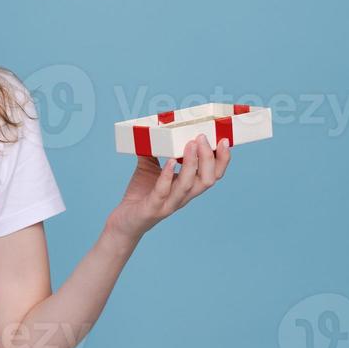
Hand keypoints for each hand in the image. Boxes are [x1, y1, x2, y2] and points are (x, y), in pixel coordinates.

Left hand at [107, 134, 230, 242]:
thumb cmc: (140, 194)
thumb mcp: (149, 167)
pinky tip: (170, 162)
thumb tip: (153, 127)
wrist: (124, 220)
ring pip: (189, 186)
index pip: (214, 175)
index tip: (224, 140)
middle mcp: (183, 197)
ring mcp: (169, 204)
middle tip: (202, 137)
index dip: (222, 160)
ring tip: (191, 144)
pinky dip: (168, 175)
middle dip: (209, 158)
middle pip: (208, 180)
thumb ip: (154, 150)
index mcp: (188, 187)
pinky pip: (163, 191)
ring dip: (192, 164)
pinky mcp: (153, 208)